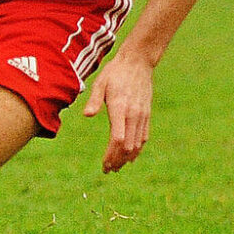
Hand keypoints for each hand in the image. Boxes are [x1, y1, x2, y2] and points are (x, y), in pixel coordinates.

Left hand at [83, 52, 153, 172]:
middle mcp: (133, 114)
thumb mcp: (101, 82)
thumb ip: (94, 100)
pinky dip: (138, 149)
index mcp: (120, 108)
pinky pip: (144, 137)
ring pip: (137, 144)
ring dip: (127, 158)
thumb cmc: (116, 72)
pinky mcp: (147, 114)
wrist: (138, 62)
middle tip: (108, 170)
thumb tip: (87, 115)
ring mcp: (142, 115)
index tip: (104, 165)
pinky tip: (130, 157)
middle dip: (117, 161)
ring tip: (117, 167)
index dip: (111, 155)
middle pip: (128, 146)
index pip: (117, 139)